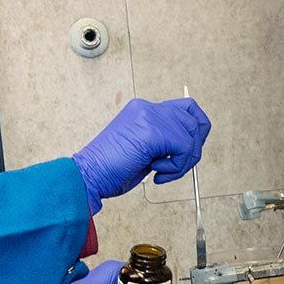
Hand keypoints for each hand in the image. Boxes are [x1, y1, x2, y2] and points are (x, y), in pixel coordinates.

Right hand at [71, 97, 210, 207]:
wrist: (89, 175)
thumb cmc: (112, 169)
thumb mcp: (143, 149)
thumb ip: (164, 142)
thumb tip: (191, 147)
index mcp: (143, 110)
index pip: (185, 109)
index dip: (193, 133)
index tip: (186, 153)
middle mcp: (148, 108)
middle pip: (194, 117)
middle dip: (193, 147)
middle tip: (177, 166)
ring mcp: (150, 117)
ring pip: (191, 134)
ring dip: (184, 160)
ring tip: (162, 171)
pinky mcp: (153, 132)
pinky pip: (184, 148)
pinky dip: (176, 167)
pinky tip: (156, 172)